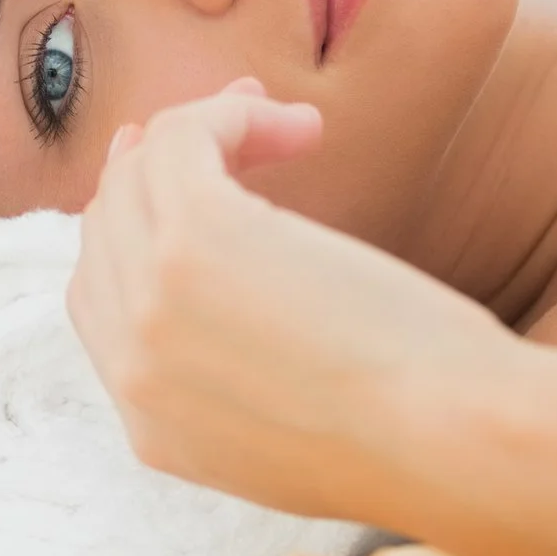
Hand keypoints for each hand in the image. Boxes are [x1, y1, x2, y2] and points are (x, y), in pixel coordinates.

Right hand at [67, 76, 525, 524]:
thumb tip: (260, 310)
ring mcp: (152, 304)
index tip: (196, 175)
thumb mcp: (309, 434)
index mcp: (154, 427)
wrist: (455, 440)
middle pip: (108, 230)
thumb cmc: (427, 434)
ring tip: (296, 128)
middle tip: (249, 124)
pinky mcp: (195, 240)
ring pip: (138, 176)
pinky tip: (302, 129)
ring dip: (211, 130)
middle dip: (167, 166)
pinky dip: (233, 115)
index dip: (139, 227)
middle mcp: (133, 371)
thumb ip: (254, 387)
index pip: (102, 302)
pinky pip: (179, 141)